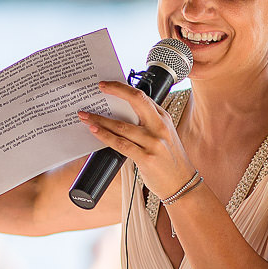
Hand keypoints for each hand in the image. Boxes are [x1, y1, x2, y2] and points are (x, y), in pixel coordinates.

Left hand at [77, 80, 194, 197]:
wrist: (182, 183)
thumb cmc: (169, 160)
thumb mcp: (164, 135)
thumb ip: (147, 123)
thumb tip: (119, 114)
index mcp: (164, 118)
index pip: (142, 96)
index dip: (122, 88)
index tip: (107, 85)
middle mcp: (160, 127)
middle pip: (136, 101)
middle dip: (115, 91)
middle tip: (98, 88)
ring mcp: (154, 142)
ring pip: (121, 125)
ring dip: (100, 119)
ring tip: (85, 115)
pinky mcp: (146, 158)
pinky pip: (120, 144)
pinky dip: (105, 136)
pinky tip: (94, 130)